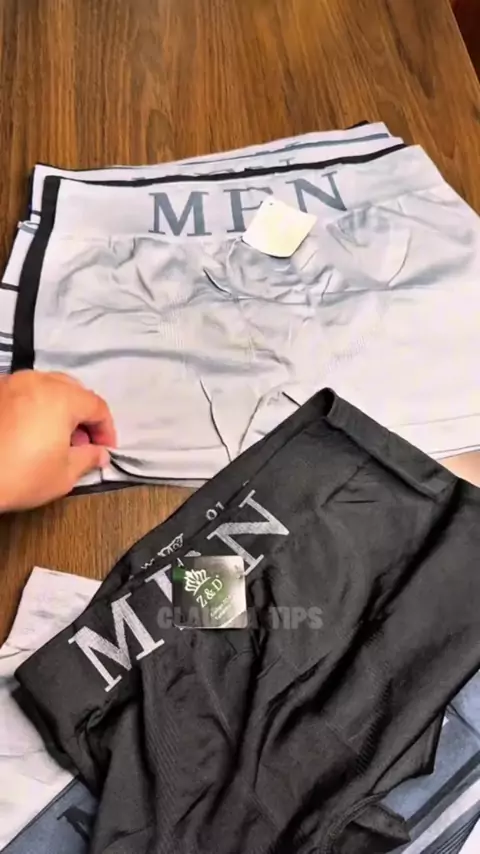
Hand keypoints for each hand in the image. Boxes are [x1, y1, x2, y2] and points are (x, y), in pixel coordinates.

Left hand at [0, 371, 115, 511]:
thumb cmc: (22, 476)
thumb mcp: (64, 474)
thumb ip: (89, 458)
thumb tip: (101, 454)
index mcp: (61, 397)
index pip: (97, 406)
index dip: (106, 429)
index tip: (106, 450)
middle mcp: (36, 381)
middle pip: (72, 390)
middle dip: (83, 414)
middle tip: (82, 442)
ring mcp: (10, 384)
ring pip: (45, 386)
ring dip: (58, 407)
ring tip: (55, 436)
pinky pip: (21, 393)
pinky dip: (33, 406)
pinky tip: (29, 430)